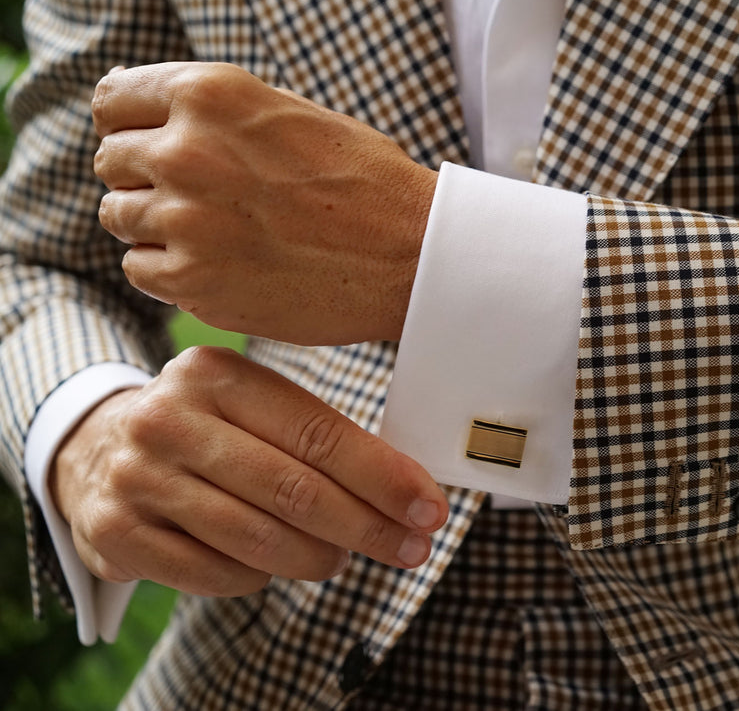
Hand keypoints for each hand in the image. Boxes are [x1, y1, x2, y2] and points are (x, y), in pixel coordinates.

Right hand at [49, 347, 449, 595]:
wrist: (97, 448)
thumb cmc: (208, 429)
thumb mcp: (252, 405)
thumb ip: (317, 436)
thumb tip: (408, 488)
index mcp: (217, 373)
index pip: (319, 433)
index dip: (383, 477)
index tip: (429, 508)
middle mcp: (170, 417)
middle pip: (294, 489)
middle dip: (366, 527)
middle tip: (411, 548)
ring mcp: (137, 475)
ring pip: (257, 538)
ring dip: (318, 558)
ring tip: (341, 559)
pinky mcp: (116, 531)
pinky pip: (215, 574)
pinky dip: (259, 578)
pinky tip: (273, 566)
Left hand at [92, 62, 436, 344]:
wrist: (412, 255)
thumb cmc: (364, 182)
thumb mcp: (289, 114)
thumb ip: (213, 112)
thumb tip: (142, 119)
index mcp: (210, 95)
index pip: (113, 100)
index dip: (131, 124)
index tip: (153, 144)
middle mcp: (186, 151)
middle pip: (111, 160)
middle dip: (144, 176)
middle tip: (200, 197)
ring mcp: (185, 220)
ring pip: (118, 216)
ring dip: (155, 225)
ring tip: (215, 232)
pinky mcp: (193, 281)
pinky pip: (139, 269)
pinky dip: (169, 269)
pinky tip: (219, 264)